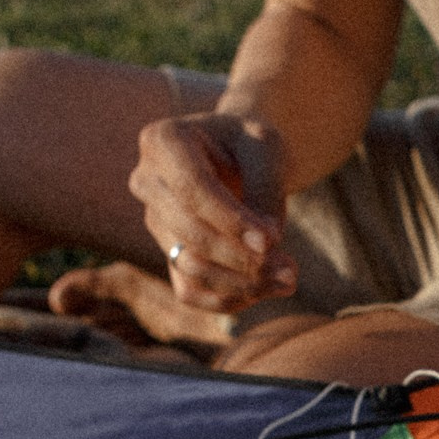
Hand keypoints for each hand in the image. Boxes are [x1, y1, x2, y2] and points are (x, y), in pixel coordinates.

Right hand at [129, 111, 298, 312]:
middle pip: (190, 233)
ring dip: (242, 282)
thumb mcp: (267, 151)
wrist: (243, 155)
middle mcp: (147, 181)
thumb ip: (264, 192)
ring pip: (190, 266)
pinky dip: (228, 298)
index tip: (271, 241)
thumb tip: (265, 248)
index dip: (231, 221)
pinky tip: (267, 290)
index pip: (192, 189)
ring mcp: (153, 220)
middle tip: (291, 268)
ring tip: (289, 279)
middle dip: (242, 257)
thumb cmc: (254, 144)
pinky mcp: (169, 251)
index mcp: (163, 140)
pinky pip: (189, 290)